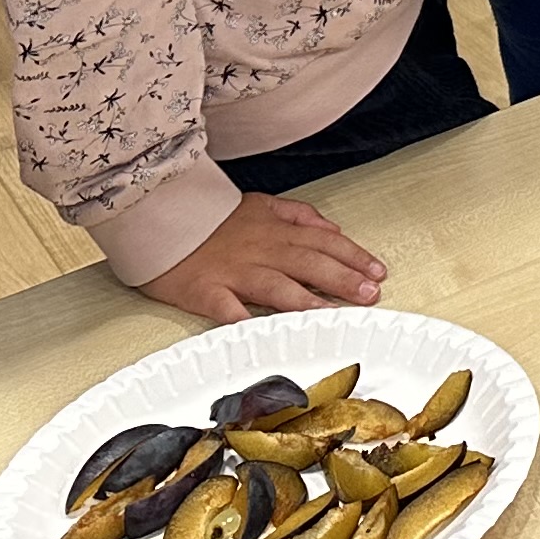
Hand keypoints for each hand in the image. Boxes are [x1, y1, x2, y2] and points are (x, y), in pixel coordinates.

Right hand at [138, 191, 388, 321]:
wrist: (161, 217)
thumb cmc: (213, 217)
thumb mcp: (261, 203)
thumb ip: (298, 215)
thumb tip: (332, 228)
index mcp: (275, 230)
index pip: (324, 243)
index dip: (354, 257)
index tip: (378, 271)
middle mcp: (260, 250)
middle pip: (309, 264)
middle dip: (343, 279)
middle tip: (371, 294)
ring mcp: (234, 272)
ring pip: (276, 287)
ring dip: (307, 301)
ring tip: (333, 314)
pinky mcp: (205, 291)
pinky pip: (227, 309)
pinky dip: (244, 321)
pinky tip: (262, 335)